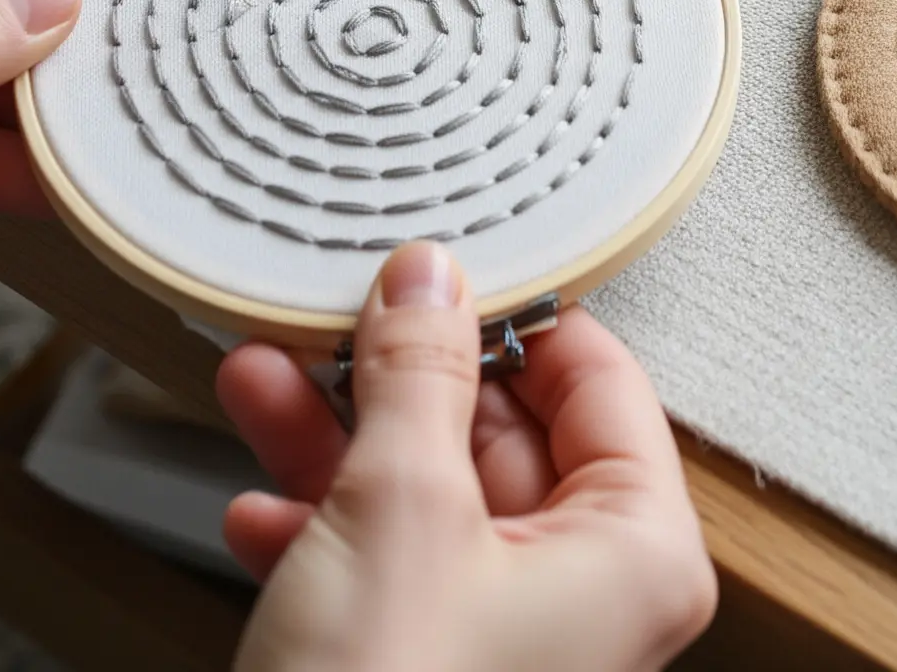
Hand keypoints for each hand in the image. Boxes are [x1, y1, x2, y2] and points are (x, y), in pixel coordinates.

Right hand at [217, 241, 717, 671]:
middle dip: (398, 377)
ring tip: (262, 380)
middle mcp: (587, 601)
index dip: (517, 313)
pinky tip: (260, 503)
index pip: (600, 380)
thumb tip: (432, 278)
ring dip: (337, 439)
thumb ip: (417, 373)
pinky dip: (321, 528)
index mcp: (636, 554)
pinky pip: (385, 568)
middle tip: (334, 317)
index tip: (448, 263)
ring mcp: (506, 645)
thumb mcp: (398, 507)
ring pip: (429, 497)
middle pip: (501, 433)